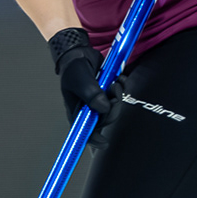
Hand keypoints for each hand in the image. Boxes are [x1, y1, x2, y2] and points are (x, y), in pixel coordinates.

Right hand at [48, 27, 120, 145]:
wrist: (80, 54)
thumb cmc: (74, 69)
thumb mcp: (79, 79)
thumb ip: (90, 93)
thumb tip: (103, 108)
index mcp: (77, 111)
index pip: (85, 131)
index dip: (94, 140)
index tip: (104, 143)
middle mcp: (89, 110)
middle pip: (107, 119)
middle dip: (113, 106)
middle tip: (112, 89)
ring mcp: (100, 103)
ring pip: (115, 108)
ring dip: (118, 95)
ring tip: (113, 82)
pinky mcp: (109, 95)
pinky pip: (121, 97)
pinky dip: (122, 88)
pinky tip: (118, 79)